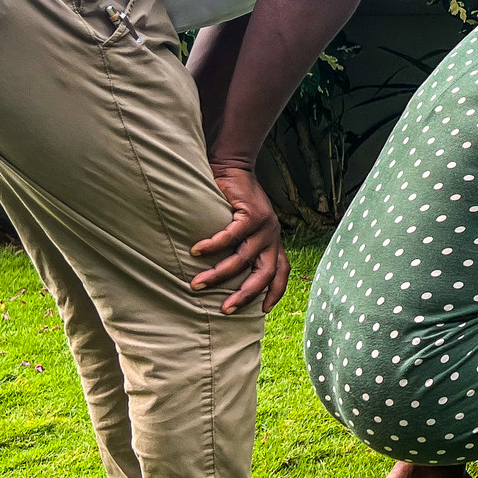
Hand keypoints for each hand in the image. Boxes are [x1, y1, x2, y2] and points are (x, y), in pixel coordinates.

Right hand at [191, 165, 290, 314]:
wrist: (233, 166)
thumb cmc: (232, 200)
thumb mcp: (241, 228)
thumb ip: (238, 246)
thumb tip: (218, 273)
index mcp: (272, 242)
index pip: (281, 272)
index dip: (275, 292)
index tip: (263, 311)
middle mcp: (272, 236)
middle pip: (264, 273)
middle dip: (244, 295)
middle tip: (225, 310)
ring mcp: (265, 225)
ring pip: (243, 258)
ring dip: (219, 274)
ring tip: (197, 284)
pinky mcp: (252, 212)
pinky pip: (232, 235)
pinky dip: (214, 245)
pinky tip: (196, 251)